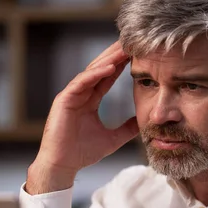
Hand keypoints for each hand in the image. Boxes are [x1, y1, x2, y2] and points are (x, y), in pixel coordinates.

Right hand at [26, 41, 138, 193]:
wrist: (63, 165)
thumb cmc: (82, 153)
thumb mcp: (113, 138)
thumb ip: (127, 129)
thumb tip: (143, 122)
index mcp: (89, 100)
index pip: (107, 77)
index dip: (120, 65)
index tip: (135, 54)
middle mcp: (80, 94)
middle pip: (99, 69)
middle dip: (115, 55)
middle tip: (131, 42)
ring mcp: (71, 95)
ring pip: (91, 71)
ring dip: (107, 60)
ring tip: (123, 49)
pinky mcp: (64, 100)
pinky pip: (81, 82)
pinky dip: (95, 74)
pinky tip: (109, 67)